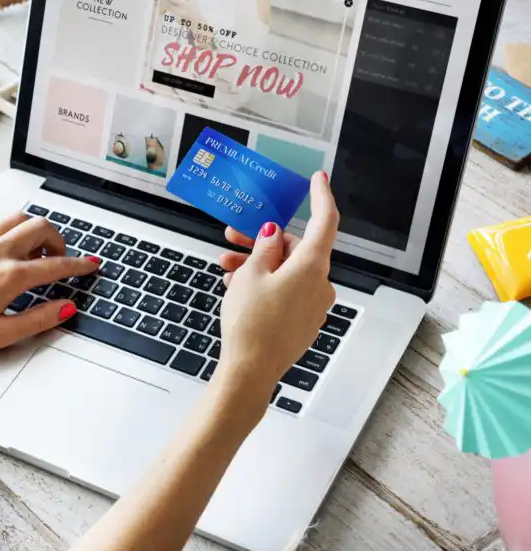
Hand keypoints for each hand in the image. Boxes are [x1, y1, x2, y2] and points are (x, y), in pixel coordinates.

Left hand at [0, 213, 98, 361]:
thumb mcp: (2, 334)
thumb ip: (39, 319)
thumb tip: (66, 308)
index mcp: (11, 276)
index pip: (56, 265)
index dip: (78, 265)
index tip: (90, 265)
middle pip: (40, 228)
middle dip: (58, 240)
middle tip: (58, 258)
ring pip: (17, 218)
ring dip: (32, 229)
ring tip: (32, 249)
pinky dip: (7, 228)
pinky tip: (3, 244)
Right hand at [212, 172, 339, 407]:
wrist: (250, 370)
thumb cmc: (252, 324)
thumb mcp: (251, 275)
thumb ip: (265, 248)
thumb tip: (274, 235)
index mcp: (311, 267)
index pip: (324, 222)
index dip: (321, 197)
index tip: (318, 180)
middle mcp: (319, 284)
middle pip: (296, 249)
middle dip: (263, 241)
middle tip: (234, 235)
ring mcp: (313, 305)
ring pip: (286, 272)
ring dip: (258, 265)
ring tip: (226, 268)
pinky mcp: (302, 322)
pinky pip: (285, 292)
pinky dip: (264, 285)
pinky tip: (237, 288)